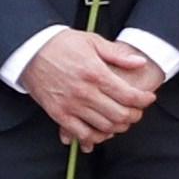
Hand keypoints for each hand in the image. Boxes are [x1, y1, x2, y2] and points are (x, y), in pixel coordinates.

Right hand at [22, 31, 162, 148]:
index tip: (148, 98)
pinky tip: (101, 131)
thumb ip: (118, 55)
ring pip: (103, 126)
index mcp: (96, 73)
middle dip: (134, 115)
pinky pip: (81, 133)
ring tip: (122, 120)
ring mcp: (71, 105)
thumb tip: (140, 62)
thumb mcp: (92, 42)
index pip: (128, 95)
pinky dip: (94, 136)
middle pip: (119, 115)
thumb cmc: (62, 44)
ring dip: (117, 127)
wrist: (30, 51)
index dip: (143, 100)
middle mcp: (85, 92)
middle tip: (137, 111)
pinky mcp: (58, 114)